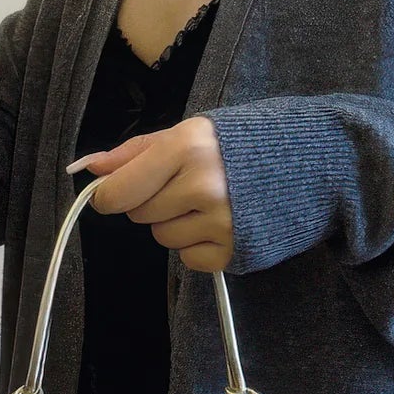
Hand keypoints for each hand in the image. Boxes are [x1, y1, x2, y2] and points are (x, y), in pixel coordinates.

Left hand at [65, 116, 233, 272]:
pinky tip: (218, 224)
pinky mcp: (233, 250)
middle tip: (183, 187)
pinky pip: (188, 259)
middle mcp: (203, 185)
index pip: (120, 190)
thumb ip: (135, 152)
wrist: (302, 164)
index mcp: (186, 148)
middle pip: (140, 214)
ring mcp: (221, 221)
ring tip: (206, 204)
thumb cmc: (237, 146)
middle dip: (152, 203)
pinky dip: (197, 247)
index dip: (109, 196)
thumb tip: (91, 168)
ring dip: (175, 225)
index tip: (113, 194)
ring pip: (163, 237)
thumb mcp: (186, 134)